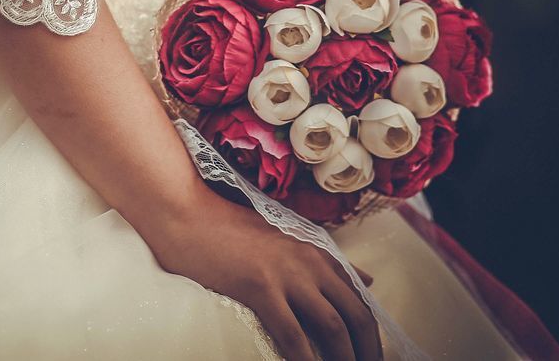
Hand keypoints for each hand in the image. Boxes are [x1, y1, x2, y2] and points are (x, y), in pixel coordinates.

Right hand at [147, 191, 379, 360]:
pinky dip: (305, 360)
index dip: (370, 334)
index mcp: (317, 251)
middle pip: (357, 315)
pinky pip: (293, 334)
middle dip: (368, 351)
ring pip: (333, 327)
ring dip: (344, 359)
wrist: (187, 212)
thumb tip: (368, 280)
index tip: (371, 356)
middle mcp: (310, 261)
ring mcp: (287, 274)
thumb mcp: (284, 236)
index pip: (359, 299)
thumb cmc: (227, 226)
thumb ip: (325, 259)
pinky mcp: (261, 287)